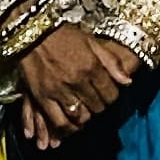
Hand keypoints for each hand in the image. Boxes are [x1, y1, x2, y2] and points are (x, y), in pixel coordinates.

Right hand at [15, 27, 138, 147]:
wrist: (32, 31)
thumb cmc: (62, 34)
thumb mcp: (91, 42)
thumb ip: (111, 62)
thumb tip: (128, 82)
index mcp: (91, 67)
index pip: (110, 95)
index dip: (111, 97)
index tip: (107, 95)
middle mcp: (77, 82)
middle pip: (96, 107)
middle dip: (99, 108)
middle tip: (95, 104)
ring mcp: (59, 91)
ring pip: (79, 118)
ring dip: (84, 120)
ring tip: (84, 116)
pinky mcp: (42, 97)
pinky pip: (57, 121)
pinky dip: (65, 128)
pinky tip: (68, 126)